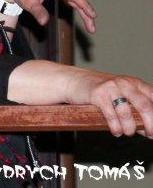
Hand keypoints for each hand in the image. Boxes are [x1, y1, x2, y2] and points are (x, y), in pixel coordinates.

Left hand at [0, 0, 95, 32]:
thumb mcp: (26, 1)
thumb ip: (37, 11)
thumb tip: (44, 22)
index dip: (84, 5)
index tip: (93, 15)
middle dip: (87, 13)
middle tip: (93, 28)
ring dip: (84, 11)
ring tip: (91, 25)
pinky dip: (77, 6)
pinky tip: (83, 14)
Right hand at [9, 61, 152, 137]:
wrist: (73, 81)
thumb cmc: (101, 91)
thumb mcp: (121, 94)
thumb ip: (136, 107)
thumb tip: (149, 129)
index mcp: (135, 83)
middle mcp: (125, 83)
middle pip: (144, 105)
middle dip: (150, 124)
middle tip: (149, 135)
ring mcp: (111, 87)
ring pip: (126, 112)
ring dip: (130, 128)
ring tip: (127, 133)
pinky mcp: (97, 94)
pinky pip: (111, 114)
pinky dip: (115, 127)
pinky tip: (116, 132)